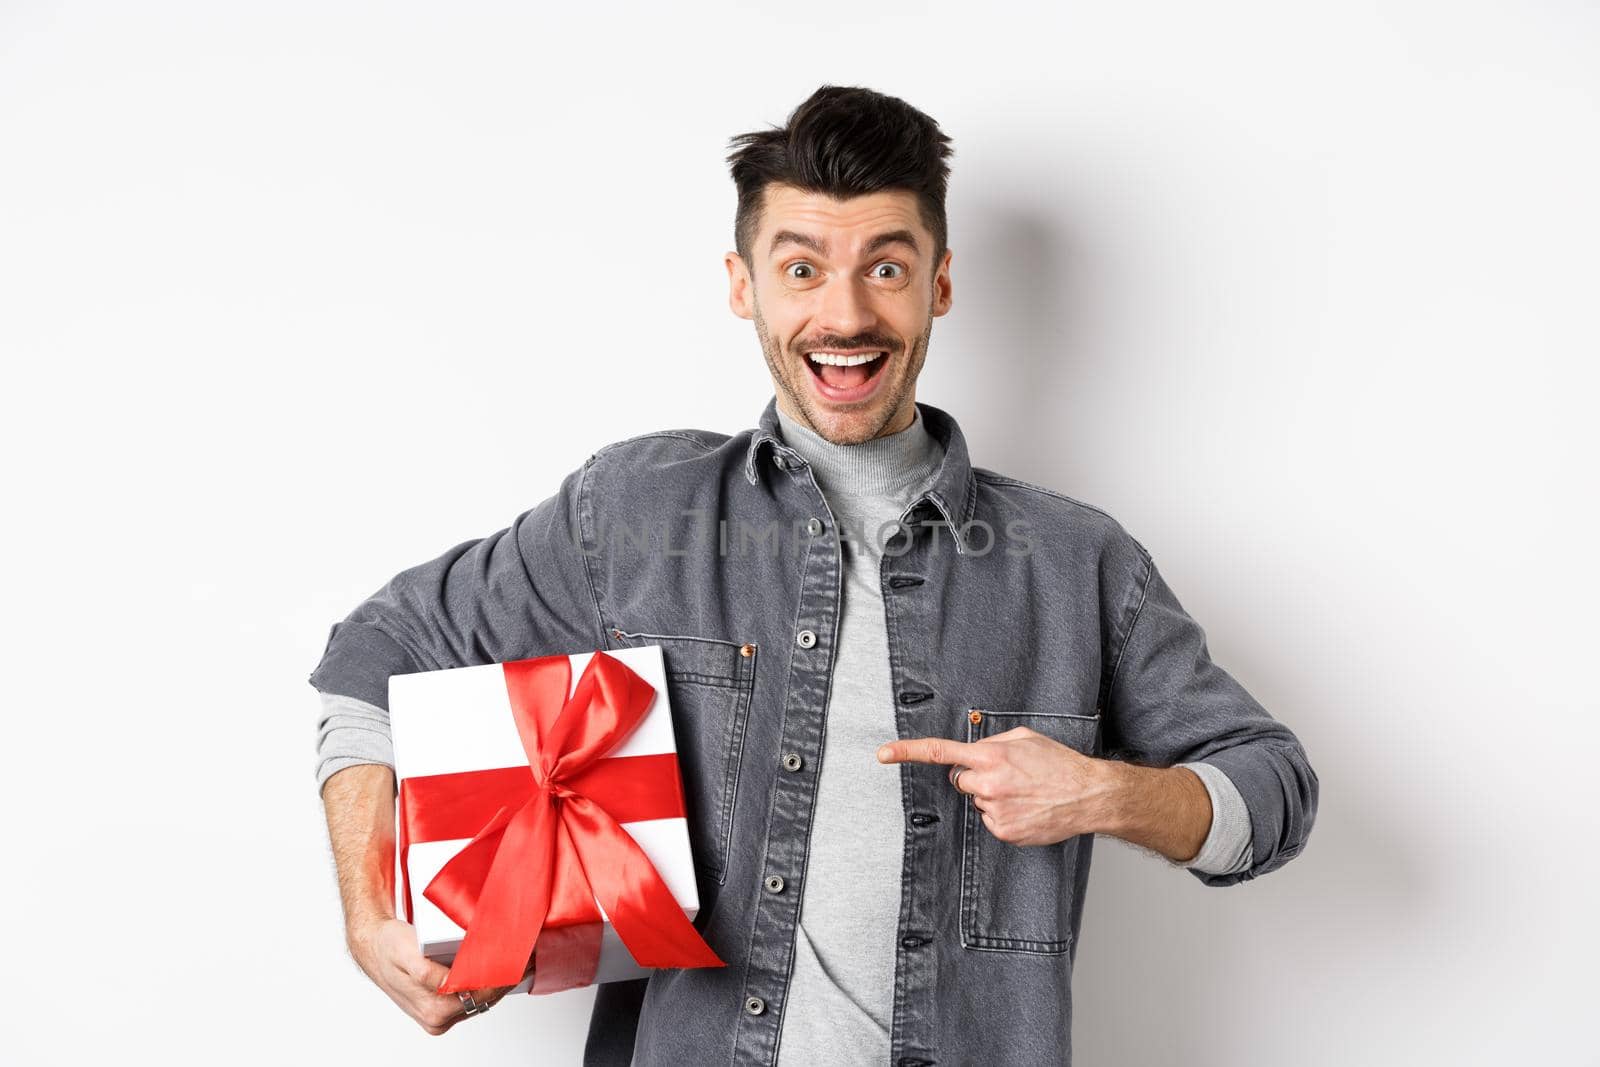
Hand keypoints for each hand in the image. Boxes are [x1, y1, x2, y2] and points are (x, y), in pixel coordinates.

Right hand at [346, 916, 531, 1035]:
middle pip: (486, 999)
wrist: (374, 949)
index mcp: (432, 1006)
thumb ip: (426, 972)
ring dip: (501, 981)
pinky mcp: (442, 1010)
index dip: (504, 975)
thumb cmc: (389, 946)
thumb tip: (447, 982)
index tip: (523, 958)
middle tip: (530, 954)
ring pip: (482, 1000)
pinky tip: (500, 968)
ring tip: (522, 959)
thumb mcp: (405, 953)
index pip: (481, 994)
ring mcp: (440, 1016)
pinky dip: (488, 983)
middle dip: (508, 977)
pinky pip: (473, 998)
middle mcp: (437, 1016)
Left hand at [877, 727, 1114, 845]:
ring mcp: (995, 810)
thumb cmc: (1058, 763)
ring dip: (993, 797)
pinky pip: (990, 820)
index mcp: (990, 756)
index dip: (907, 752)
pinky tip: (1025, 808)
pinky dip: (1004, 814)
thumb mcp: (1024, 738)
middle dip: (974, 778)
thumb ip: (993, 742)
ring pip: (977, 801)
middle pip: (959, 780)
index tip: (883, 754)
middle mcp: (988, 784)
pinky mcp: (1004, 831)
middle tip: (1006, 777)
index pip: (939, 752)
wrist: (1087, 795)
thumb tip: (974, 750)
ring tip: (1024, 793)